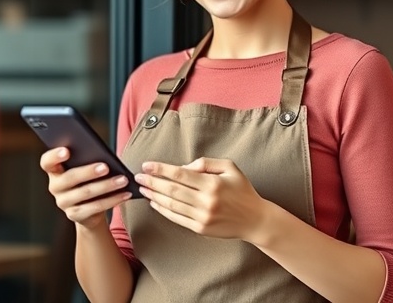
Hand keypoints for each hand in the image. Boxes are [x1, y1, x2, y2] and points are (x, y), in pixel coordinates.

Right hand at [39, 147, 132, 229]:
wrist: (89, 210)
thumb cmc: (88, 179)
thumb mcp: (84, 168)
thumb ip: (86, 159)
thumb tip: (103, 155)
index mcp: (54, 170)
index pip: (47, 162)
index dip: (54, 156)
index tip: (67, 150)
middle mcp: (55, 187)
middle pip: (69, 178)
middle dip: (89, 172)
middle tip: (106, 167)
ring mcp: (63, 202)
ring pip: (85, 193)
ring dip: (107, 185)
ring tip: (123, 179)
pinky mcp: (75, 215)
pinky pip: (95, 207)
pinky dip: (113, 199)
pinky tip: (125, 193)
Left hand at [134, 157, 266, 240]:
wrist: (255, 220)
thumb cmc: (242, 190)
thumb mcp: (229, 167)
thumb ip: (205, 163)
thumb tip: (182, 168)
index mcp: (212, 184)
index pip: (179, 174)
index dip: (160, 169)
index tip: (146, 165)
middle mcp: (206, 201)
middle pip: (171, 190)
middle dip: (152, 183)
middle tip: (138, 177)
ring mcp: (202, 217)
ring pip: (171, 205)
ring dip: (154, 196)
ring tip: (143, 189)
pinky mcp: (200, 228)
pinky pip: (176, 218)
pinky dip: (163, 210)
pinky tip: (155, 203)